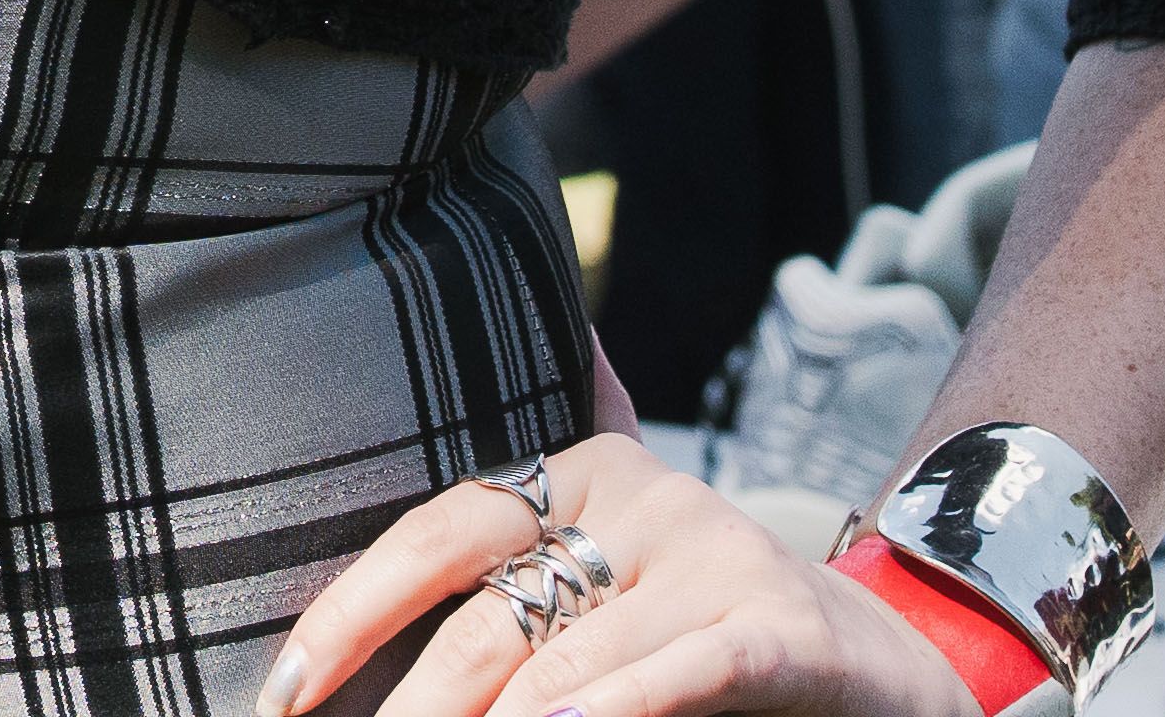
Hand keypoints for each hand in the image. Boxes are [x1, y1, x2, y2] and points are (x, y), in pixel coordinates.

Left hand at [267, 435, 972, 716]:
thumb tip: (417, 521)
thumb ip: (527, 533)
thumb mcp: (615, 567)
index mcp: (580, 471)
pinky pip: (679, 670)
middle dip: (408, 705)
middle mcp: (644, 493)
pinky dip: (611, 706)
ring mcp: (717, 552)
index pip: (436, 533)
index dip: (348, 615)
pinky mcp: (781, 626)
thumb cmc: (711, 625)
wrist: (884, 668)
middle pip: (488, 611)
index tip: (281, 697)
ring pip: (567, 656)